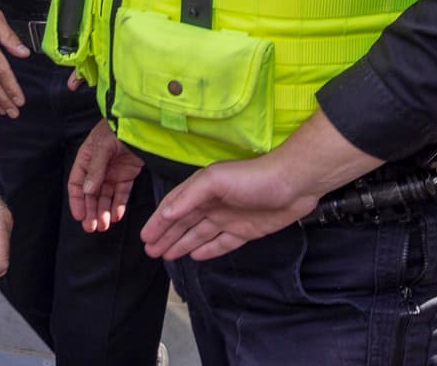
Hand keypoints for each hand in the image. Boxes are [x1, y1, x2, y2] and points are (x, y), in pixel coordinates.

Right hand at [67, 119, 143, 231]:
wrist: (141, 122)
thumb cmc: (116, 128)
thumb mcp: (103, 146)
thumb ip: (96, 169)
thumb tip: (87, 191)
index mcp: (86, 159)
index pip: (76, 184)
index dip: (76, 201)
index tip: (79, 216)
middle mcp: (97, 168)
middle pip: (90, 194)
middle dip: (90, 211)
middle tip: (92, 227)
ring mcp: (112, 172)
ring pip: (105, 197)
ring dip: (103, 211)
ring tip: (104, 226)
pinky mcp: (127, 175)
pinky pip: (121, 193)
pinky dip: (119, 205)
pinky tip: (117, 216)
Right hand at [141, 155, 319, 261]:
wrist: (292, 185)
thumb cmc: (251, 179)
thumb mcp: (215, 181)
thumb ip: (189, 197)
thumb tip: (166, 213)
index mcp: (201, 189)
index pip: (174, 207)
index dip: (158, 222)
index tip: (144, 237)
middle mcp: (211, 204)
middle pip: (183, 223)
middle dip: (166, 236)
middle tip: (150, 251)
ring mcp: (228, 219)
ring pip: (198, 235)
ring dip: (181, 244)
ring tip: (165, 255)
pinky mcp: (244, 231)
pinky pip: (220, 243)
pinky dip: (207, 249)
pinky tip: (195, 256)